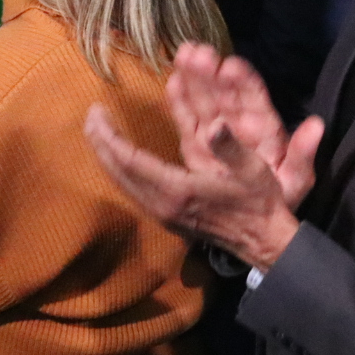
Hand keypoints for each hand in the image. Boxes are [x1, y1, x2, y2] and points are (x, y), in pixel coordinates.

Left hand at [83, 48, 322, 271]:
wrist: (263, 242)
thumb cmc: (258, 202)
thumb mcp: (252, 170)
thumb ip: (230, 147)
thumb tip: (216, 123)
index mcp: (178, 190)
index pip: (131, 161)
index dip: (110, 136)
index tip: (96, 112)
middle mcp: (163, 204)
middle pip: (118, 172)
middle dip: (101, 143)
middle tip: (91, 116)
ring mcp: (162, 214)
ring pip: (122, 183)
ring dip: (107, 157)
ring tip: (98, 132)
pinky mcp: (166, 218)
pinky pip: (131, 190)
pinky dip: (119, 170)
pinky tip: (118, 158)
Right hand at [176, 45, 321, 211]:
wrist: (257, 224)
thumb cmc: (280, 198)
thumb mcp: (296, 178)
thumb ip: (302, 153)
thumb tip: (317, 126)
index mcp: (265, 131)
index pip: (254, 101)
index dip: (243, 82)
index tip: (232, 65)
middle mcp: (239, 126)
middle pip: (224, 95)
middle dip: (211, 73)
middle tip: (198, 51)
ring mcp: (217, 134)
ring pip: (204, 102)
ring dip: (194, 78)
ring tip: (184, 53)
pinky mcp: (198, 147)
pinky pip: (188, 122)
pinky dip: (180, 102)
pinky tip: (173, 81)